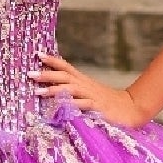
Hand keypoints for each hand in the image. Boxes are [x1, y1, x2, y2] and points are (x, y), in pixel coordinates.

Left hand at [29, 53, 149, 127]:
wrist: (132, 109)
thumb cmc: (108, 105)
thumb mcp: (89, 95)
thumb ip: (74, 92)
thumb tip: (55, 91)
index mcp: (83, 81)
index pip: (66, 67)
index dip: (52, 60)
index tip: (37, 54)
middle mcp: (86, 86)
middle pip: (64, 76)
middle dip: (47, 74)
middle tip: (29, 73)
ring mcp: (92, 96)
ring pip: (70, 89)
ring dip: (54, 89)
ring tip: (38, 91)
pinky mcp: (98, 108)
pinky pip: (82, 105)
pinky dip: (71, 105)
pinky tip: (60, 106)